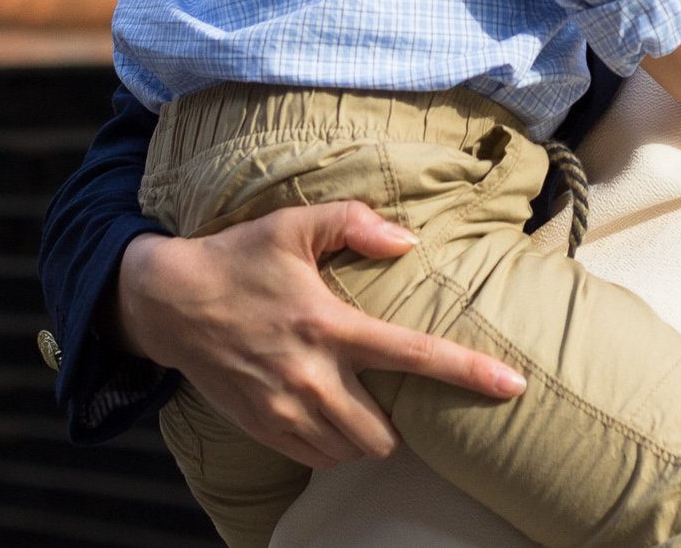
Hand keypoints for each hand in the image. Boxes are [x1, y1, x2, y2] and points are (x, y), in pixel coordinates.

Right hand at [115, 202, 524, 468]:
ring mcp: (281, 410)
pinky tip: (330, 416)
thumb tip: (407, 240)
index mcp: (330, 325)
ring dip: (368, 438)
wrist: (166, 301)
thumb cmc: (237, 258)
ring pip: (350, 452)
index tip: (513, 385)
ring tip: (366, 407)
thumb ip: (355, 223)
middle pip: (383, 433)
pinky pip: (313, 458)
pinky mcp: (259, 427)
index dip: (469, 373)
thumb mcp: (293, 224)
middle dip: (403, 425)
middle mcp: (310, 376)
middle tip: (400, 399)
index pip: (415, 356)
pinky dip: (332, 447)